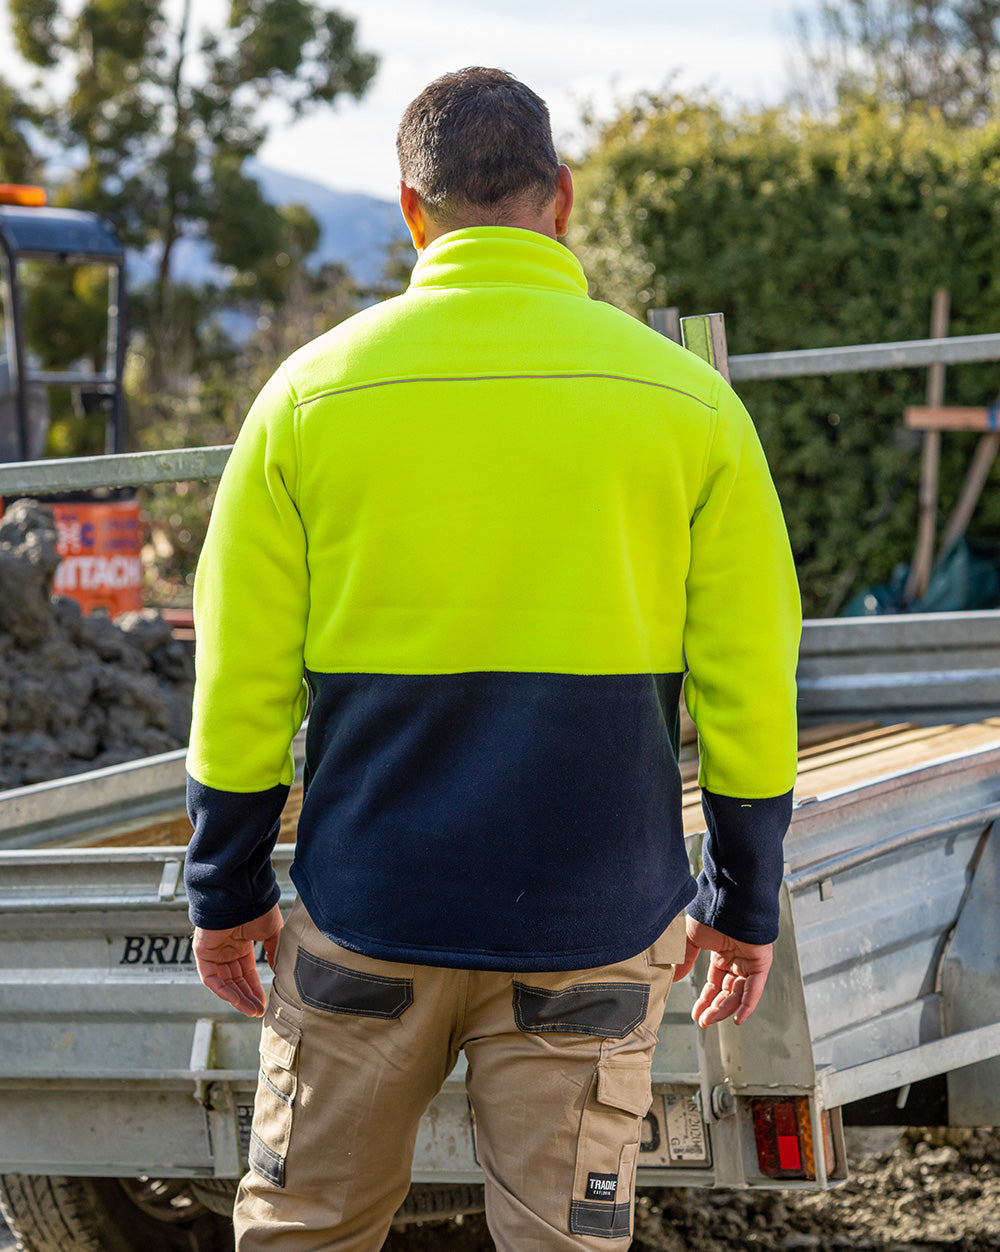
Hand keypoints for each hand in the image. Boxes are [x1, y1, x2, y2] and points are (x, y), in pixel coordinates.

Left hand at [192, 902, 283, 1017]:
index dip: (255, 988)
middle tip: (258, 1011)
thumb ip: (273, 951)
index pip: (246, 972)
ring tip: (251, 1010)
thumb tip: (278, 970)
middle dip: (247, 997)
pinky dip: (222, 990)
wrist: (241, 894)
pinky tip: (236, 1000)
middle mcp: (226, 949)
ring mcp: (213, 951)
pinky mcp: (202, 952)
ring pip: (223, 982)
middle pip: (235, 980)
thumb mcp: (272, 932)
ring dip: (236, 998)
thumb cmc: (257, 908)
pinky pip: (210, 977)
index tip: (265, 1002)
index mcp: (241, 943)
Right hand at [672, 916, 772, 1026]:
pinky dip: (747, 1004)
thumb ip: (684, 959)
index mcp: (722, 954)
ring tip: (710, 1019)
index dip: (705, 1000)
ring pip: (739, 993)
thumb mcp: (691, 939)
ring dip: (726, 1009)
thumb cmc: (710, 913)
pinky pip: (755, 988)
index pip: (715, 984)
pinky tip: (737, 1018)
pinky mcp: (761, 962)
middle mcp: (737, 961)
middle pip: (727, 992)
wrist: (728, 900)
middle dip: (714, 1008)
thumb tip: (673, 977)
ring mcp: (750, 962)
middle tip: (703, 1021)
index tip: (695, 1015)